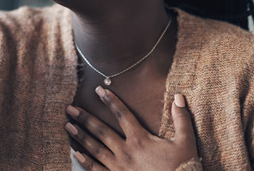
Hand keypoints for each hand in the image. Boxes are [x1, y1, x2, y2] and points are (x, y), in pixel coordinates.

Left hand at [65, 87, 197, 169]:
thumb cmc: (183, 168)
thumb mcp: (185, 142)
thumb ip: (181, 118)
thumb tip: (179, 96)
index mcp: (140, 139)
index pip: (122, 114)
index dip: (110, 101)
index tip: (99, 89)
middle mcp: (126, 151)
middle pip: (101, 131)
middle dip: (84, 118)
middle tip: (69, 108)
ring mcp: (119, 167)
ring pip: (95, 149)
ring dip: (80, 136)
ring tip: (68, 126)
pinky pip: (97, 170)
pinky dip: (85, 162)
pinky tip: (76, 154)